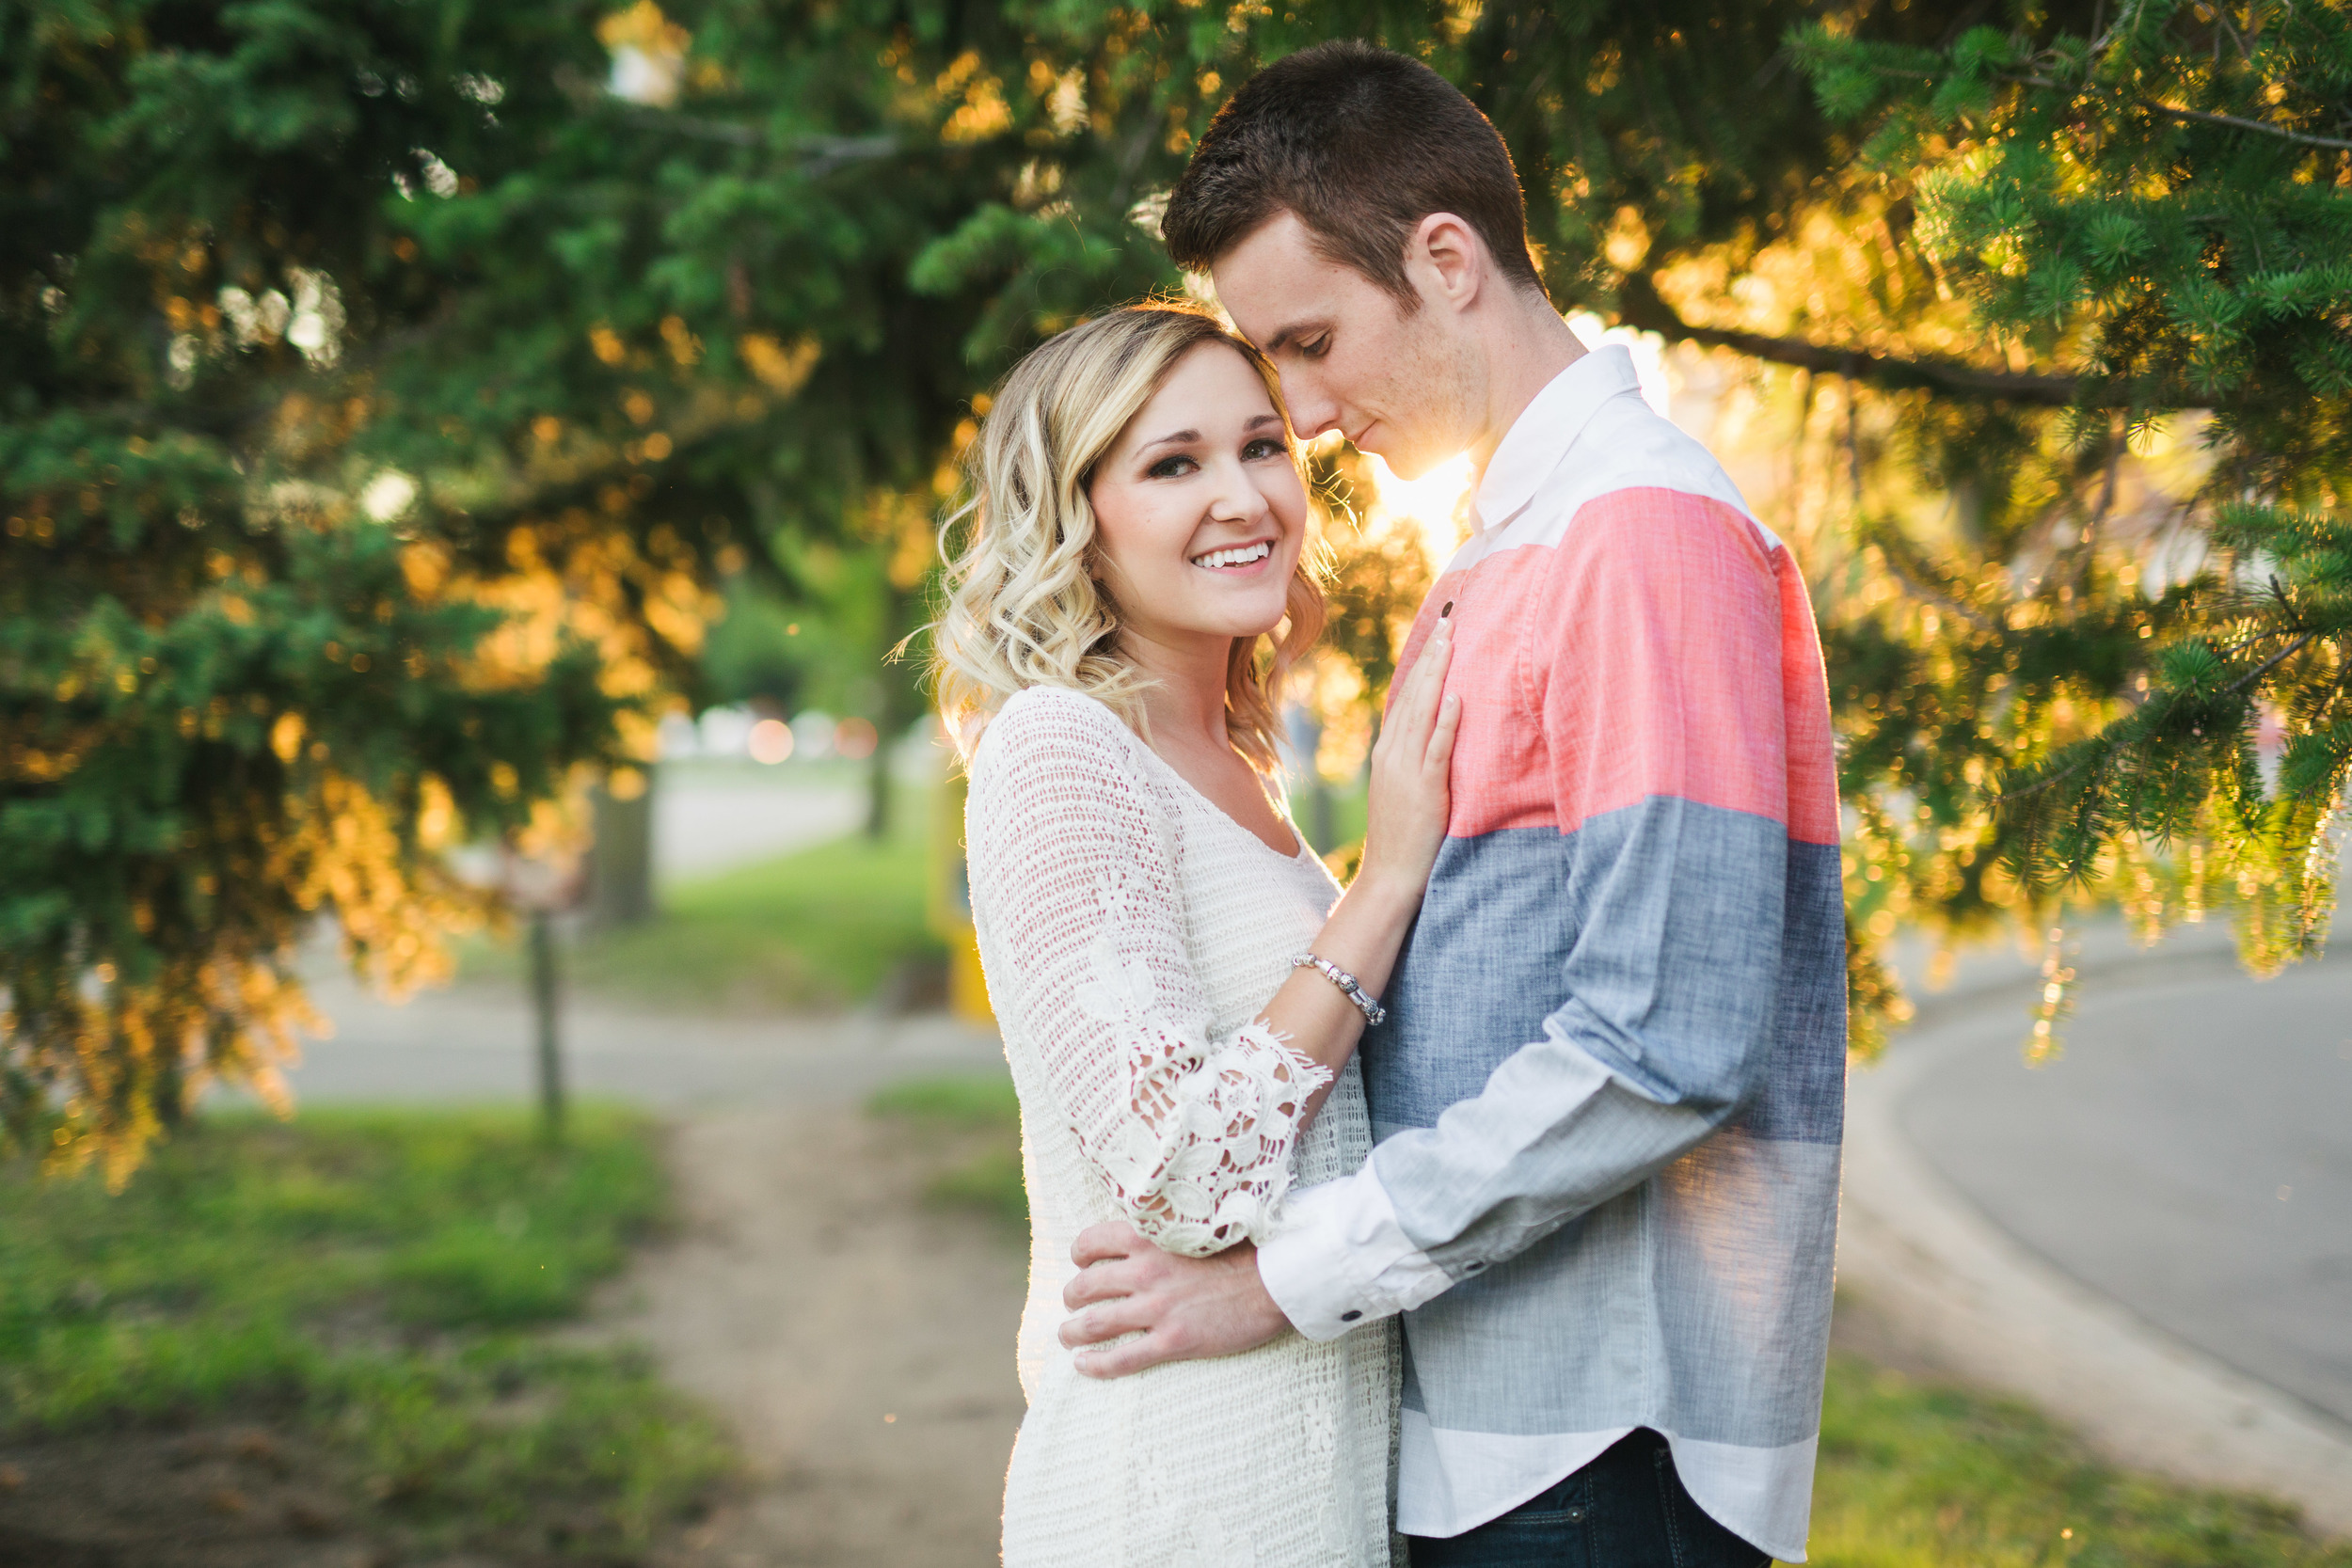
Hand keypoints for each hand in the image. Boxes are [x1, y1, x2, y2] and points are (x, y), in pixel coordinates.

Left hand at [1058, 1221, 1289, 1376]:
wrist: (1275, 1281)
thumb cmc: (1244, 1251)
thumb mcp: (1198, 1227)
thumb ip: (1167, 1229)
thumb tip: (1149, 1232)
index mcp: (1151, 1238)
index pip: (1094, 1240)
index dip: (1080, 1252)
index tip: (1081, 1261)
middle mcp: (1146, 1271)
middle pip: (1086, 1286)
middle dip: (1072, 1297)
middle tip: (1072, 1304)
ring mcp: (1157, 1309)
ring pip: (1094, 1323)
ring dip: (1072, 1332)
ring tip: (1067, 1336)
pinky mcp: (1172, 1341)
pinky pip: (1121, 1358)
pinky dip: (1095, 1365)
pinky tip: (1083, 1366)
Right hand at [1356, 610, 1460, 899]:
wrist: (1390, 877)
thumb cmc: (1404, 839)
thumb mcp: (1404, 791)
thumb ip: (1415, 761)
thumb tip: (1434, 736)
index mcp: (1388, 752)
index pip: (1406, 697)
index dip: (1423, 664)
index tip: (1438, 635)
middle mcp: (1393, 754)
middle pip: (1414, 694)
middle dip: (1433, 656)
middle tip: (1450, 621)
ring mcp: (1406, 770)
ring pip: (1423, 712)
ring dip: (1439, 675)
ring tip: (1453, 642)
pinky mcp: (1425, 790)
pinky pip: (1436, 749)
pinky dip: (1446, 721)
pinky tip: (1457, 696)